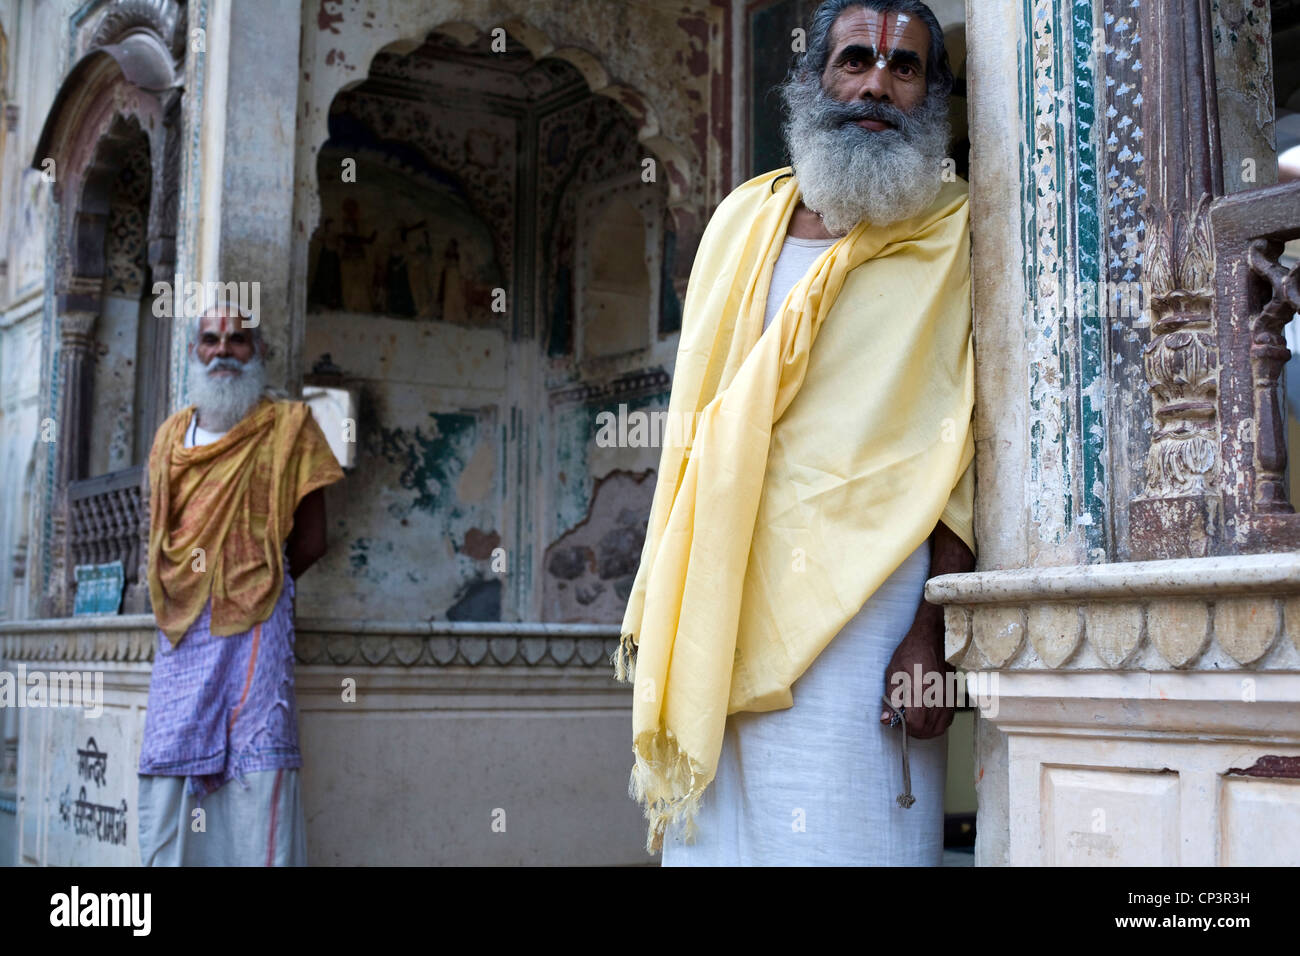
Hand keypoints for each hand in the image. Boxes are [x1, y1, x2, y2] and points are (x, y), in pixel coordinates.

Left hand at [879, 609, 954, 739]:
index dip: (903, 726)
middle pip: (927, 729)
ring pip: (939, 728)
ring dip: (925, 730)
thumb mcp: (893, 674)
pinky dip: (937, 724)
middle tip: (902, 722)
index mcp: (921, 691)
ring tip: (914, 722)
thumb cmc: (909, 654)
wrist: (930, 640)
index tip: (896, 720)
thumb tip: (886, 719)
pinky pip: (947, 720)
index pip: (915, 723)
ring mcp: (947, 698)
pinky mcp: (952, 696)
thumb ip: (890, 699)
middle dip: (912, 731)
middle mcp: (937, 697)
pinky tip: (927, 717)